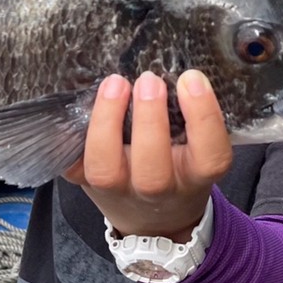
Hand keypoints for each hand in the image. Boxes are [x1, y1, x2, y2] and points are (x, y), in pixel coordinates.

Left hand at [63, 70, 232, 240]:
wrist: (155, 219)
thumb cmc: (180, 168)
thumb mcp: (198, 150)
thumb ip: (191, 118)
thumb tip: (170, 63)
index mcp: (195, 178)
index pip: (210, 156)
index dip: (203, 116)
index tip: (191, 79)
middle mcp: (158, 191)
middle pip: (152, 171)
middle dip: (149, 121)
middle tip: (149, 80)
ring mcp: (118, 191)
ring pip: (106, 169)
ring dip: (107, 123)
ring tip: (115, 84)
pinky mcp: (85, 184)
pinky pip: (72, 161)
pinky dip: (72, 133)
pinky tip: (83, 102)